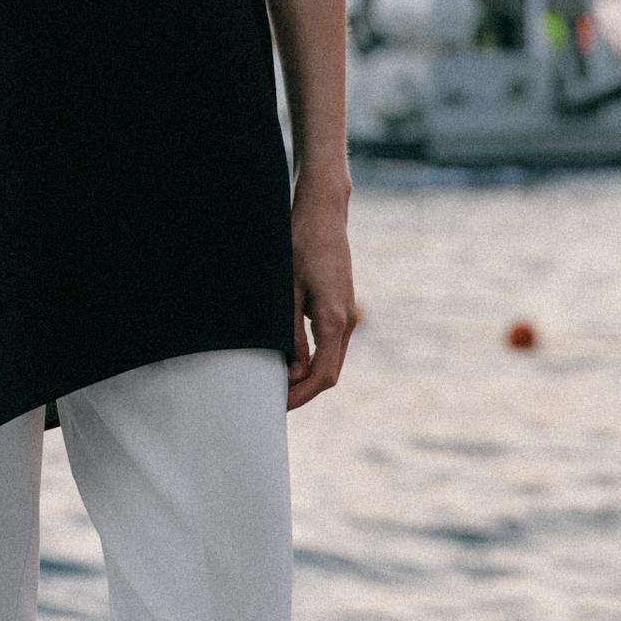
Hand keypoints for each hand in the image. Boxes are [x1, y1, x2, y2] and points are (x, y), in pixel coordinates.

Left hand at [287, 175, 357, 408]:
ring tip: (277, 384)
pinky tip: (290, 361)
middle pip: (330, 374)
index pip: (322, 375)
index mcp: (334, 320)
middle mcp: (347, 321)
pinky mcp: (342, 307)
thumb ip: (290, 332)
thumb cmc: (300, 246)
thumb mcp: (287, 290)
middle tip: (273, 401)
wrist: (323, 215)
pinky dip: (313, 360)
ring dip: (307, 377)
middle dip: (303, 391)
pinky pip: (330, 345)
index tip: (277, 405)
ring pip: (331, 360)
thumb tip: (293, 369)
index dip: (300, 395)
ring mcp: (348, 315)